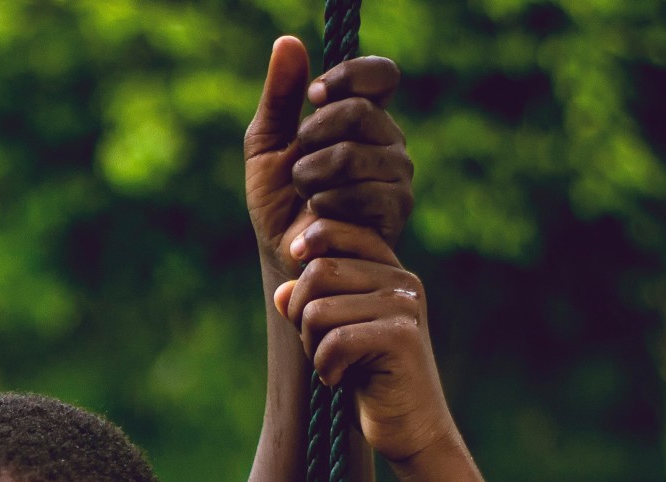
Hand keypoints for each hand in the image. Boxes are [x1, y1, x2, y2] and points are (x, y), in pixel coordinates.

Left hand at [245, 37, 412, 275]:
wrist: (284, 256)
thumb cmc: (277, 201)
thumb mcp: (267, 143)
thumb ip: (279, 96)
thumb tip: (288, 41)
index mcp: (364, 116)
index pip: (381, 74)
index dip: (349, 77)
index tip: (315, 96)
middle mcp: (389, 139)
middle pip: (360, 113)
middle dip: (313, 139)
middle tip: (299, 165)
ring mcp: (398, 173)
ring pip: (353, 155)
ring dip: (311, 178)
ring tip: (305, 197)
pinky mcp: (396, 208)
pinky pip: (359, 193)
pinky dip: (324, 206)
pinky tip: (317, 219)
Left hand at [274, 222, 455, 467]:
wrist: (408, 427)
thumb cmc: (368, 380)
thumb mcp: (333, 336)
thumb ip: (311, 307)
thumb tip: (281, 290)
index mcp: (389, 273)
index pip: (343, 233)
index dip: (313, 238)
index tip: (295, 254)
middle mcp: (402, 282)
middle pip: (318, 272)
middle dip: (301, 315)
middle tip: (319, 348)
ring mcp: (405, 307)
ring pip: (318, 310)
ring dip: (313, 347)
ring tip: (335, 366)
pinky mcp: (401, 337)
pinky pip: (334, 341)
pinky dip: (326, 368)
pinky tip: (342, 380)